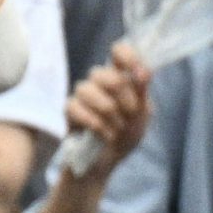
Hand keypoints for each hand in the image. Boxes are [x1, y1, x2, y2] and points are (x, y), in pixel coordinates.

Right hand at [60, 43, 151, 168]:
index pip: (119, 51)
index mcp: (120, 77)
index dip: (127, 56)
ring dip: (109, 114)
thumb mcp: (143, 115)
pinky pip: (75, 107)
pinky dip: (95, 124)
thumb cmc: (126, 135)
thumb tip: (143, 70)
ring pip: (88, 90)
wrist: (108, 161)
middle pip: (104, 74)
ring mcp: (82, 95)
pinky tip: (104, 134)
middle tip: (130, 114)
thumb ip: (142, 92)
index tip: (137, 72)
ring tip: (117, 128)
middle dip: (122, 98)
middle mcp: (99, 82)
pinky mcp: (69, 110)